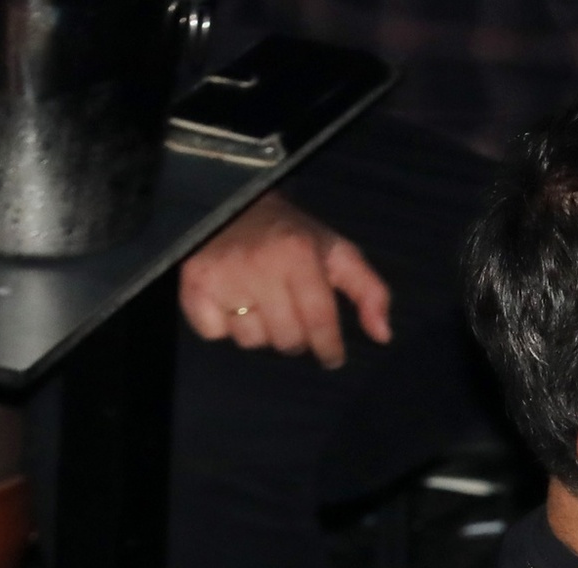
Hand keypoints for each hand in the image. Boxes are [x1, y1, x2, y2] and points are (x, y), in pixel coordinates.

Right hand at [179, 191, 392, 368]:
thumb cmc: (292, 236)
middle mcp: (260, 265)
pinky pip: (216, 333)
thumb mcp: (337, 253)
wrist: (232, 200)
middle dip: (296, 336)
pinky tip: (232, 301)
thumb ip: (369, 291)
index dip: (329, 348)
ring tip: (261, 302)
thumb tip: (383, 335)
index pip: (320, 322)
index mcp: (299, 255)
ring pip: (252, 341)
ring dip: (261, 330)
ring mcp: (223, 275)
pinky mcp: (194, 284)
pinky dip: (225, 326)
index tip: (332, 356)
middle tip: (292, 314)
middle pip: (287, 340)